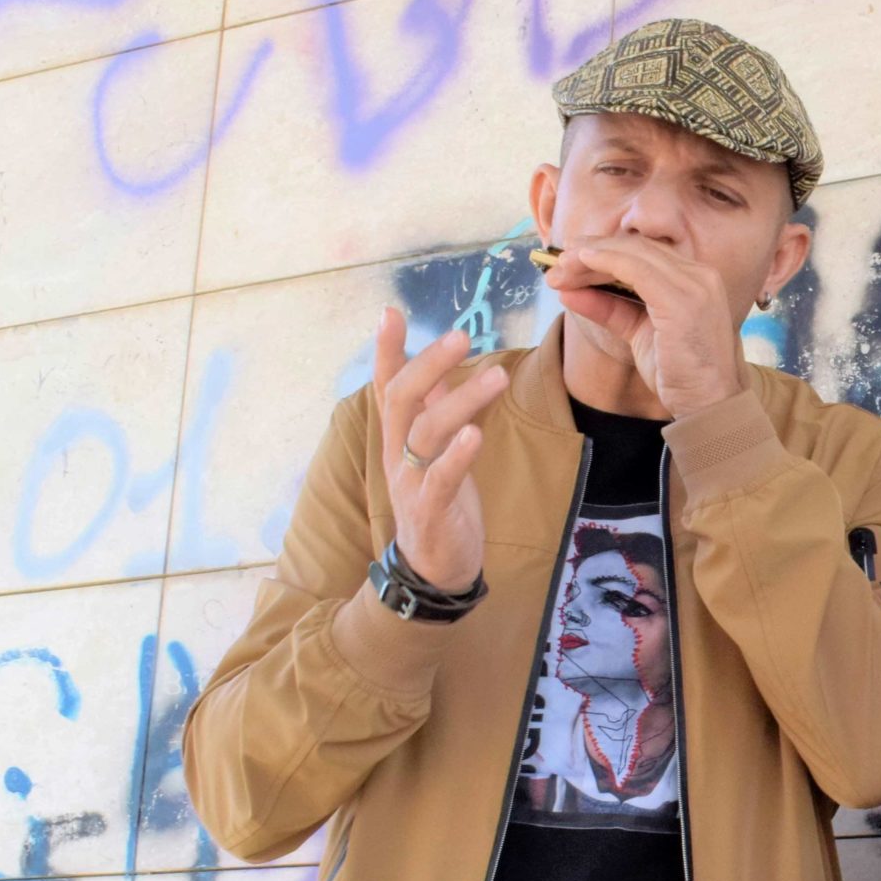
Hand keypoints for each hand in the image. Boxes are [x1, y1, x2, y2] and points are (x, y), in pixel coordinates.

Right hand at [372, 308, 502, 592]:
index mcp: (398, 438)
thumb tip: (448, 370)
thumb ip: (438, 413)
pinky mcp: (431, 511)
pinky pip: (441, 479)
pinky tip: (476, 433)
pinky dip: (457, 455)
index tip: (389, 312)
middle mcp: (397, 455)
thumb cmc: (441, 503)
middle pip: (402, 399)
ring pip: (426, 433)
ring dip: (460, 401)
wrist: (435, 569)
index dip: (386, 351)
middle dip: (429, 364)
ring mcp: (411, 483)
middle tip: (461, 334)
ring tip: (495, 375)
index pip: (387, 386)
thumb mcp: (437, 453)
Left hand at [541, 236, 746, 418]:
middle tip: (556, 263)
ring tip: (560, 267)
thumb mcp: (639, 334)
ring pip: (632, 253)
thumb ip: (611, 309)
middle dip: (591, 251)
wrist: (712, 405)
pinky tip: (579, 264)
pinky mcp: (683, 299)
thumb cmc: (682, 374)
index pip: (644, 253)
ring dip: (590, 257)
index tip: (568, 263)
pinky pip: (635, 268)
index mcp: (696, 280)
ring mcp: (695, 285)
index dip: (603, 252)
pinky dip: (604, 261)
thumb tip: (570, 291)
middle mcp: (700, 275)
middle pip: (636, 248)